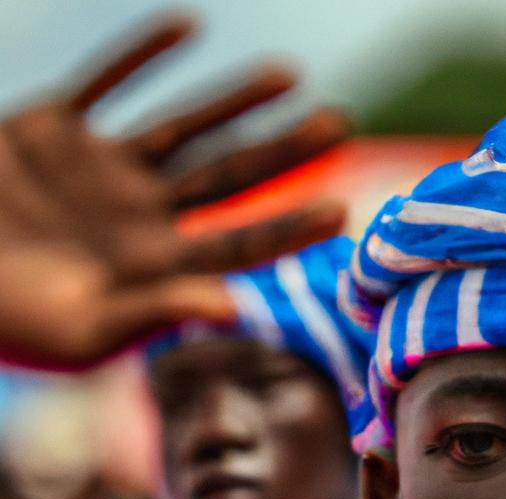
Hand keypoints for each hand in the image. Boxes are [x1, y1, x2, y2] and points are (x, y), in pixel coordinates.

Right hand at [0, 14, 346, 367]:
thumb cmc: (9, 323)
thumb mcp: (85, 328)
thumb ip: (156, 311)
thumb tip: (232, 306)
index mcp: (159, 266)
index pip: (240, 243)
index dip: (291, 227)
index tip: (341, 209)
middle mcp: (144, 215)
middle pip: (231, 177)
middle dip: (285, 150)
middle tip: (339, 123)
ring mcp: (103, 169)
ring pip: (185, 126)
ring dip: (235, 100)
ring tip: (290, 75)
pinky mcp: (55, 129)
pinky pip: (107, 81)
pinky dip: (142, 54)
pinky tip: (190, 26)